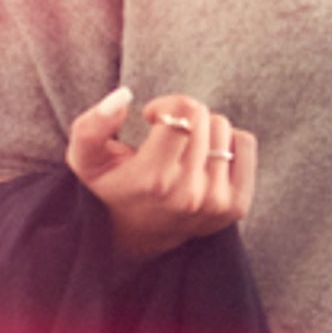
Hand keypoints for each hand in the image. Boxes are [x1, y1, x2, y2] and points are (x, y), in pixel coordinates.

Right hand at [64, 85, 256, 260]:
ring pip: (224, 128)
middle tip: (167, 136)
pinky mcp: (236, 206)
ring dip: (204, 130)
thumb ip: (91, 126)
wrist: (136, 235)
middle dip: (184, 117)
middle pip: (204, 118)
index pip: (184, 112)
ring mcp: (216, 203)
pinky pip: (245, 144)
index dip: (166, 104)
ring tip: (184, 150)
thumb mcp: (86, 159)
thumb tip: (125, 96)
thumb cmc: (112, 186)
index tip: (152, 117)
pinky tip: (204, 159)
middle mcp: (189, 194)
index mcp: (154, 179)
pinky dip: (228, 143)